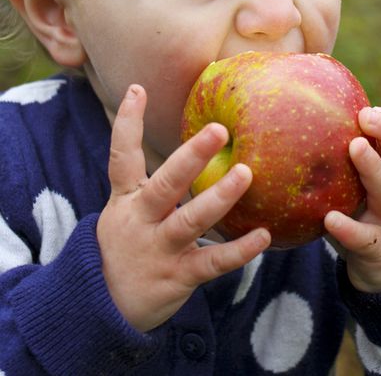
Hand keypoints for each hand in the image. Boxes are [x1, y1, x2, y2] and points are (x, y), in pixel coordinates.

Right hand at [96, 85, 270, 331]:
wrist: (100, 308)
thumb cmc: (124, 246)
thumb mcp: (125, 212)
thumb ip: (150, 184)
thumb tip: (187, 151)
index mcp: (126, 200)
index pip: (121, 156)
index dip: (127, 123)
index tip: (137, 88)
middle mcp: (140, 220)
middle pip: (165, 183)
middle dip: (191, 156)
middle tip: (219, 129)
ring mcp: (158, 248)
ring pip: (191, 220)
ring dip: (219, 197)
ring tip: (245, 174)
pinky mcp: (177, 277)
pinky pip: (212, 262)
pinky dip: (239, 251)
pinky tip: (264, 235)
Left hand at [324, 106, 380, 292]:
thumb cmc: (362, 208)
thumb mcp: (359, 180)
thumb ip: (336, 151)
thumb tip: (289, 116)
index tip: (366, 108)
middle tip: (366, 116)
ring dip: (373, 168)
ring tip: (356, 147)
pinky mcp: (375, 248)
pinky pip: (363, 237)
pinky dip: (349, 228)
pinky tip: (330, 219)